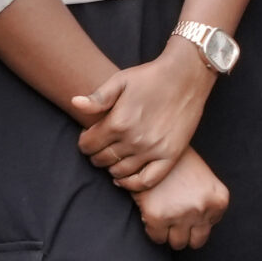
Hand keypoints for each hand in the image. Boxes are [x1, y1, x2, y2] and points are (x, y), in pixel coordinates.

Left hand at [71, 45, 215, 190]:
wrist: (187, 75)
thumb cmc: (151, 76)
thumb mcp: (121, 80)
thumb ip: (97, 97)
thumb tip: (74, 103)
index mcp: (118, 122)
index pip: (88, 145)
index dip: (84, 142)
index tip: (90, 137)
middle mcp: (134, 140)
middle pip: (102, 160)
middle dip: (96, 154)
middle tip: (101, 147)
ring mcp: (153, 150)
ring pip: (120, 172)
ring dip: (111, 167)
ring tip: (114, 157)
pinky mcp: (171, 155)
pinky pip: (147, 181)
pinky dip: (132, 184)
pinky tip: (125, 178)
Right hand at [132, 148, 228, 249]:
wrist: (156, 149)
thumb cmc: (181, 164)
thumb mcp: (206, 180)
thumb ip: (208, 204)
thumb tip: (198, 230)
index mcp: (219, 200)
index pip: (210, 225)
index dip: (197, 218)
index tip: (187, 205)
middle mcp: (203, 209)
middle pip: (197, 241)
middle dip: (186, 233)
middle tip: (176, 220)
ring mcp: (181, 214)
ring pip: (178, 243)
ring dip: (170, 234)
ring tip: (165, 217)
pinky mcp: (157, 217)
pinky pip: (158, 238)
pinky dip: (154, 231)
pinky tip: (152, 214)